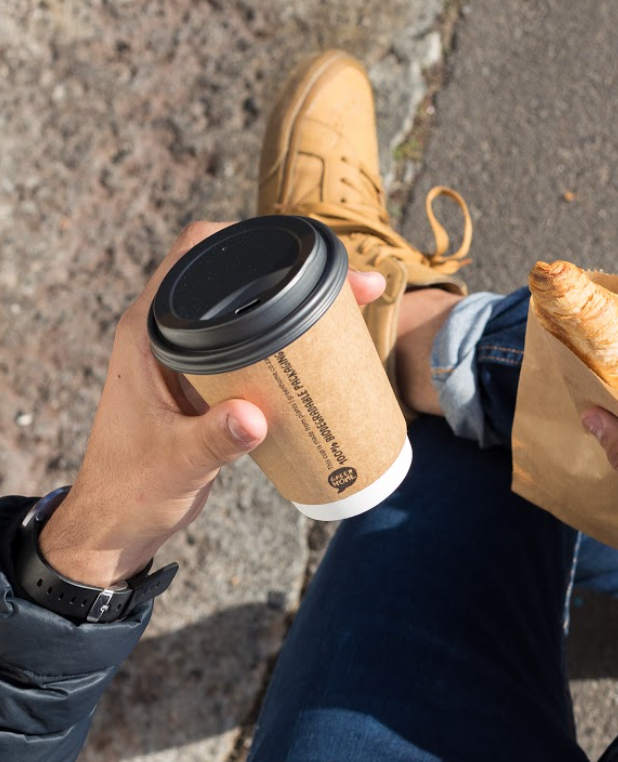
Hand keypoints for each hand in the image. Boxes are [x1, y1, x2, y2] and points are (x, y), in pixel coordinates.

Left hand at [39, 222, 385, 587]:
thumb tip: (255, 418)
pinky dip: (294, 340)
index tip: (299, 249)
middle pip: (238, 278)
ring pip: (252, 310)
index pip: (193, 253)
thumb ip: (211, 441)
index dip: (245, 237)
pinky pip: (257, 345)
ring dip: (302, 305)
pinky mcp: (212, 382)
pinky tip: (330, 351)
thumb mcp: (173, 463)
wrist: (118, 524)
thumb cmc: (130, 490)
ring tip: (356, 310)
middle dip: (300, 273)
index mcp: (147, 331)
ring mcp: (191, 357)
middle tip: (356, 287)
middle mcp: (169, 333)